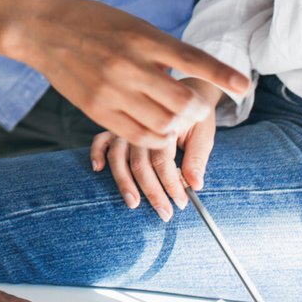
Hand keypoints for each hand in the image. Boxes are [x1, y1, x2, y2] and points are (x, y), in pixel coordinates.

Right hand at [14, 0, 247, 145]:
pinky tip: (156, 128)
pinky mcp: (96, 110)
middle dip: (198, 110)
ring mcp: (111, 90)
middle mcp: (129, 65)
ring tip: (175, 119)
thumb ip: (161, 50)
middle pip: (182, 102)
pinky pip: (138, 136)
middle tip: (197, 107)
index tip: (244, 85)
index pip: (191, 58)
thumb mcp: (133, 25)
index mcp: (142, 37)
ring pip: (163, 126)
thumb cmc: (94, 23)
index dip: (220, 74)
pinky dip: (156, 138)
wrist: (43, 29)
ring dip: (178, 127)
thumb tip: (192, 76)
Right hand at [91, 78, 222, 220]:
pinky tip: (97, 169)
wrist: (185, 87)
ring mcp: (126, 123)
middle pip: (140, 163)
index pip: (163, 160)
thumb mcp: (205, 130)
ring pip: (119, 156)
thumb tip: (195, 185)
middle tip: (164, 214)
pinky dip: (97, 152)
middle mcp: (141, 122)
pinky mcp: (116, 125)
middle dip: (152, 192)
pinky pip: (101, 139)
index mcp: (164, 122)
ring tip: (133, 203)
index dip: (171, 185)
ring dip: (124, 181)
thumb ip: (198, 156)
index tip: (180, 204)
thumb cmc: (194, 113)